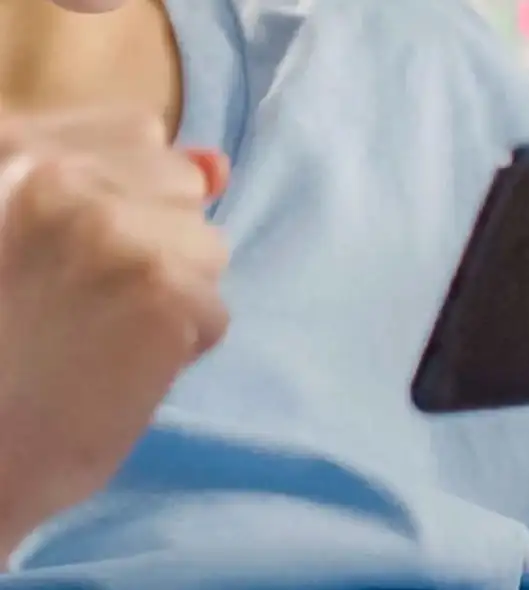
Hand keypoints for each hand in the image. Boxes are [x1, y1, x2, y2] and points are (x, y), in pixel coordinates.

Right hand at [0, 108, 229, 555]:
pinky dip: (179, 348)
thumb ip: (113, 182)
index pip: (137, 133)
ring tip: (100, 337)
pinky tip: (117, 371)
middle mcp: (57, 173)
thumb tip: (220, 166)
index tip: (92, 246)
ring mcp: (112, 229)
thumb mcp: (22, 230)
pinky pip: (213, 311)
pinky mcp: (161, 292)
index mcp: (10, 146)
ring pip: (207, 248)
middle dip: (157, 241)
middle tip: (89, 301)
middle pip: (182, 187)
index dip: (134, 193)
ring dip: (173, 295)